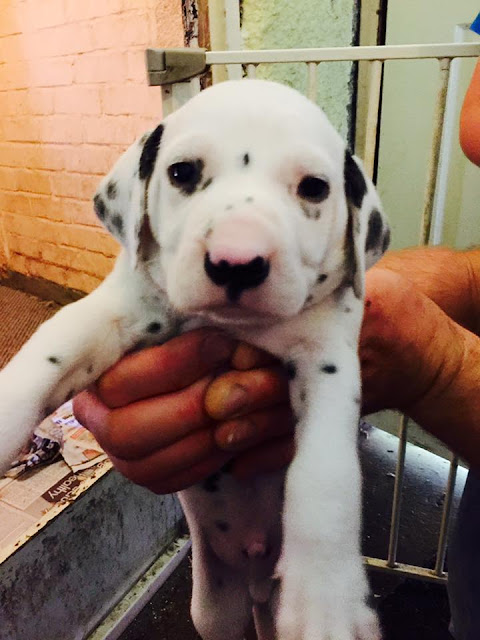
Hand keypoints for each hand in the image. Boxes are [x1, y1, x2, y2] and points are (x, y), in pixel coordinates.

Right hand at [73, 329, 293, 492]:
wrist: (195, 365)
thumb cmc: (187, 336)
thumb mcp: (185, 324)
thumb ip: (194, 328)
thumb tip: (229, 342)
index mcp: (92, 373)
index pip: (119, 380)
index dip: (174, 364)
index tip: (220, 345)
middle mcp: (95, 418)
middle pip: (124, 432)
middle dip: (187, 409)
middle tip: (231, 386)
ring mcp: (118, 456)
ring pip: (148, 466)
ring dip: (202, 437)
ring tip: (239, 408)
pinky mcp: (149, 477)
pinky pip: (172, 481)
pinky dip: (208, 459)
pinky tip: (234, 430)